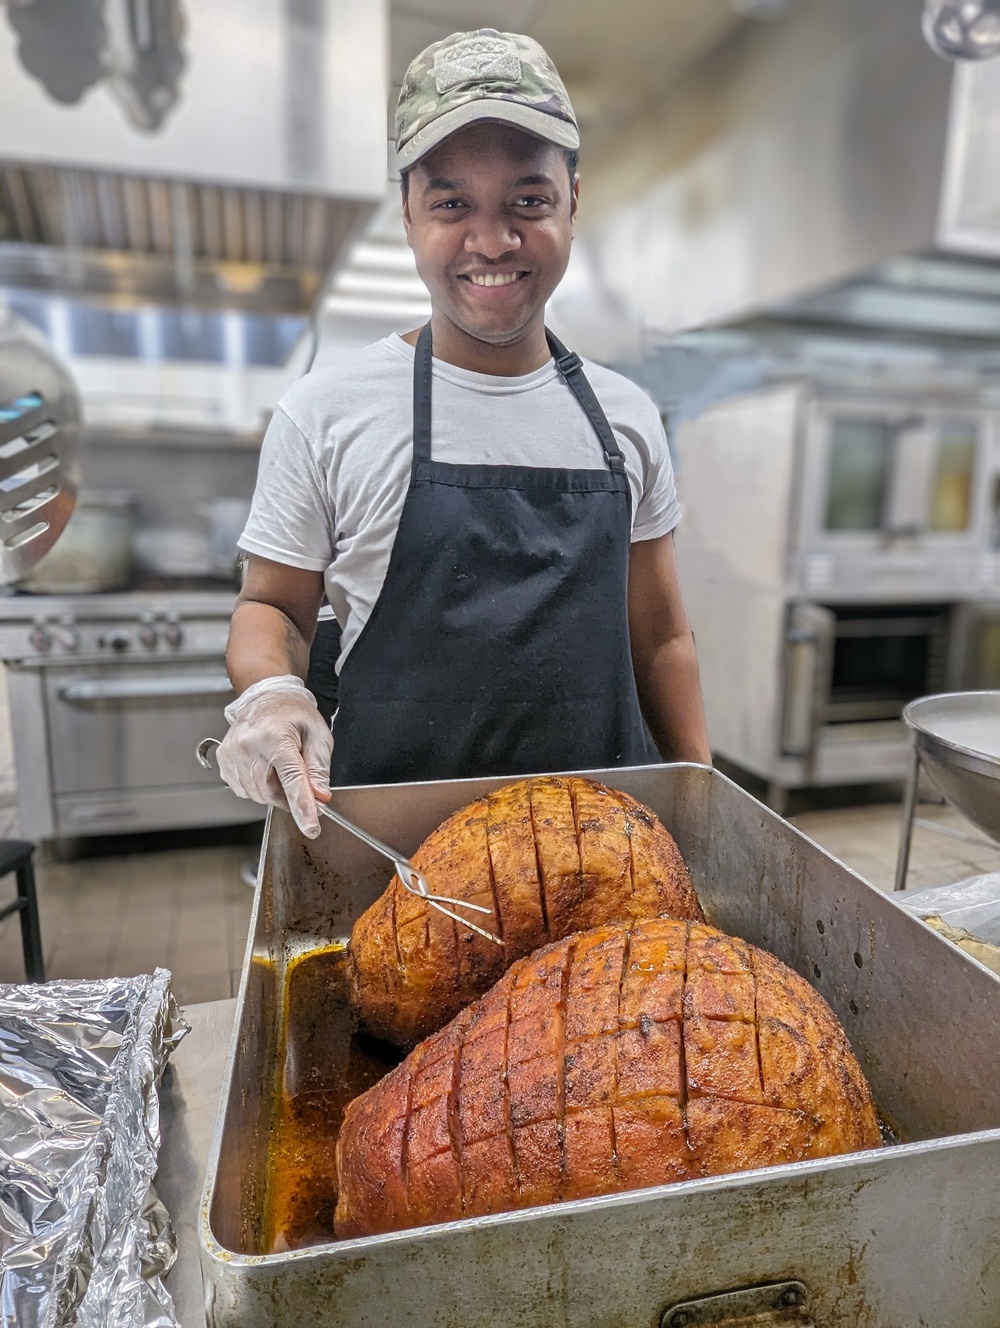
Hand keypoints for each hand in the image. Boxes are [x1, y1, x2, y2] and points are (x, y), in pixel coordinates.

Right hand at [217, 676, 332, 838]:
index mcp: (276, 738)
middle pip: (273, 792)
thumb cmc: (294, 713)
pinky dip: (258, 786)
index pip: (291, 780)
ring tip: (279, 764)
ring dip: (274, 790)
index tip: (311, 827)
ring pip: (258, 794)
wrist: (266, 696)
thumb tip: (320, 796)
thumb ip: (319, 768)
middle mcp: (249, 746)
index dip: (303, 807)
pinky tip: (264, 767)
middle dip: (290, 795)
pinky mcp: (224, 760)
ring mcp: (232, 754)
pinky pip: (244, 789)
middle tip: (301, 781)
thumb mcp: (318, 735)